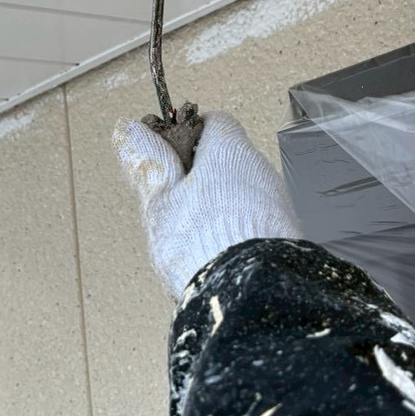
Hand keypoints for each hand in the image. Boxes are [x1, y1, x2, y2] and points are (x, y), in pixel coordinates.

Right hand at [113, 110, 300, 299]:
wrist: (249, 292)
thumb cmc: (202, 243)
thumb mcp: (160, 200)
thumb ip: (148, 164)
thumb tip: (129, 131)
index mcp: (230, 151)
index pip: (215, 123)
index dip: (189, 135)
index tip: (170, 154)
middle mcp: (259, 171)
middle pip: (229, 161)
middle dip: (202, 178)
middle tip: (175, 205)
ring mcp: (277, 204)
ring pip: (242, 194)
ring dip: (219, 208)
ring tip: (194, 238)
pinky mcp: (285, 235)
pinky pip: (256, 223)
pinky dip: (237, 232)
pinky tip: (219, 254)